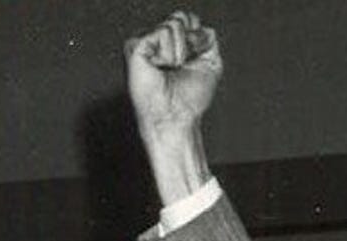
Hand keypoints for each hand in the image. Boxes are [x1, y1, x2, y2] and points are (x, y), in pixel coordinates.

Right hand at [126, 12, 222, 137]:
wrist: (176, 117)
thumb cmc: (189, 99)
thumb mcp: (211, 62)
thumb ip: (208, 37)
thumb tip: (195, 27)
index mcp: (172, 44)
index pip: (188, 19)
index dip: (197, 37)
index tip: (194, 60)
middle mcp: (157, 41)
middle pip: (181, 17)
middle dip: (190, 42)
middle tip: (181, 66)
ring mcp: (145, 43)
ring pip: (173, 24)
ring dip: (179, 52)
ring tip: (169, 69)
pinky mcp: (135, 47)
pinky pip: (162, 32)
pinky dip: (168, 52)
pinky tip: (159, 67)